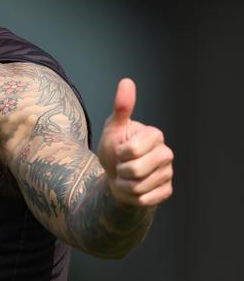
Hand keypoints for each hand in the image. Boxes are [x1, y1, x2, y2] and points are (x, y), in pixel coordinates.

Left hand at [98, 78, 173, 206]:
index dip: (118, 153)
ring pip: (139, 187)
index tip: (119, 150)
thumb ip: (121, 107)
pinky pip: (145, 199)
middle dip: (120, 170)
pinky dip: (132, 196)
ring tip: (125, 177)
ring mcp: (168, 172)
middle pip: (135, 170)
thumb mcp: (113, 128)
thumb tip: (127, 81)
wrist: (115, 175)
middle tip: (121, 165)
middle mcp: (166, 153)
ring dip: (124, 185)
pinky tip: (133, 188)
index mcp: (154, 135)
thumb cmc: (114, 148)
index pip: (131, 150)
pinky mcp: (167, 190)